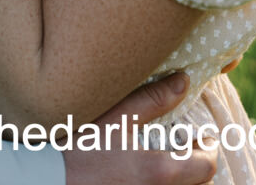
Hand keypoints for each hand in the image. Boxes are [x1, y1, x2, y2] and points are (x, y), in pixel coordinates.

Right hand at [64, 74, 216, 183]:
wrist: (45, 180)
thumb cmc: (77, 146)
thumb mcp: (113, 116)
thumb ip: (151, 99)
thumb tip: (183, 81)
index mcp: (157, 171)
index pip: (206, 167)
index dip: (209, 149)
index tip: (201, 137)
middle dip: (197, 167)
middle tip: (186, 147)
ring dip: (181, 179)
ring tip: (167, 162)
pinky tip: (144, 174)